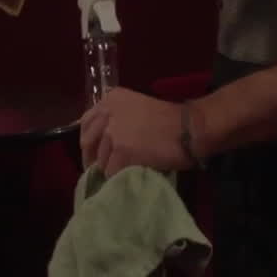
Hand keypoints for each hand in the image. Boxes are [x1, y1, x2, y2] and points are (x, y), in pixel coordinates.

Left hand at [79, 87, 201, 175]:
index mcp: (111, 99)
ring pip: (101, 160)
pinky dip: (119, 178)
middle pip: (88, 142)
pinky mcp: (121, 151)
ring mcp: (113, 132)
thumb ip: (116, 119)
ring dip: (110, 169)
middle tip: (100, 171)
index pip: (86, 123)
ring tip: (124, 172)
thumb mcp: (137, 109)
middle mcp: (107, 112)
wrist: (189, 128)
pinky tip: (130, 176)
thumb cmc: (170, 120)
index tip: (93, 154)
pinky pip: (112, 172)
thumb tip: (101, 143)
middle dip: (92, 159)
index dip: (89, 141)